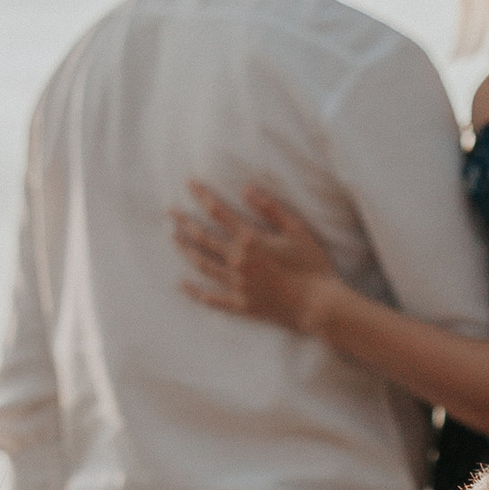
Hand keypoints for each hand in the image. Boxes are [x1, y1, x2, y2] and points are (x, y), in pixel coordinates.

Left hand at [170, 180, 338, 334]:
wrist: (318, 305)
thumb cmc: (312, 265)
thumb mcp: (297, 230)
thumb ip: (271, 208)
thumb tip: (247, 188)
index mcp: (251, 240)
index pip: (218, 212)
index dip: (202, 196)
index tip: (189, 184)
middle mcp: (238, 261)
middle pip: (203, 237)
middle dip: (184, 222)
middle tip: (170, 212)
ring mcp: (237, 285)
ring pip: (203, 264)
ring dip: (185, 250)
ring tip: (173, 239)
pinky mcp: (241, 304)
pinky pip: (212, 299)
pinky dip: (195, 292)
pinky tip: (182, 285)